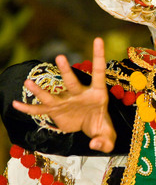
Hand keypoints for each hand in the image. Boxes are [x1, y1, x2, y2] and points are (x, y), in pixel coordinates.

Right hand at [13, 38, 115, 152]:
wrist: (91, 131)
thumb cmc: (102, 127)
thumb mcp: (109, 137)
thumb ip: (106, 142)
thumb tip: (94, 144)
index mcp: (98, 94)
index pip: (99, 72)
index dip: (98, 56)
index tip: (98, 39)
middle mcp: (80, 94)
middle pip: (72, 81)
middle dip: (67, 71)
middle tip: (60, 57)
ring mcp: (66, 101)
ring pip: (52, 95)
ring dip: (40, 90)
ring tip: (28, 82)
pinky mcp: (55, 111)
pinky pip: (40, 110)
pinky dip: (29, 109)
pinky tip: (16, 104)